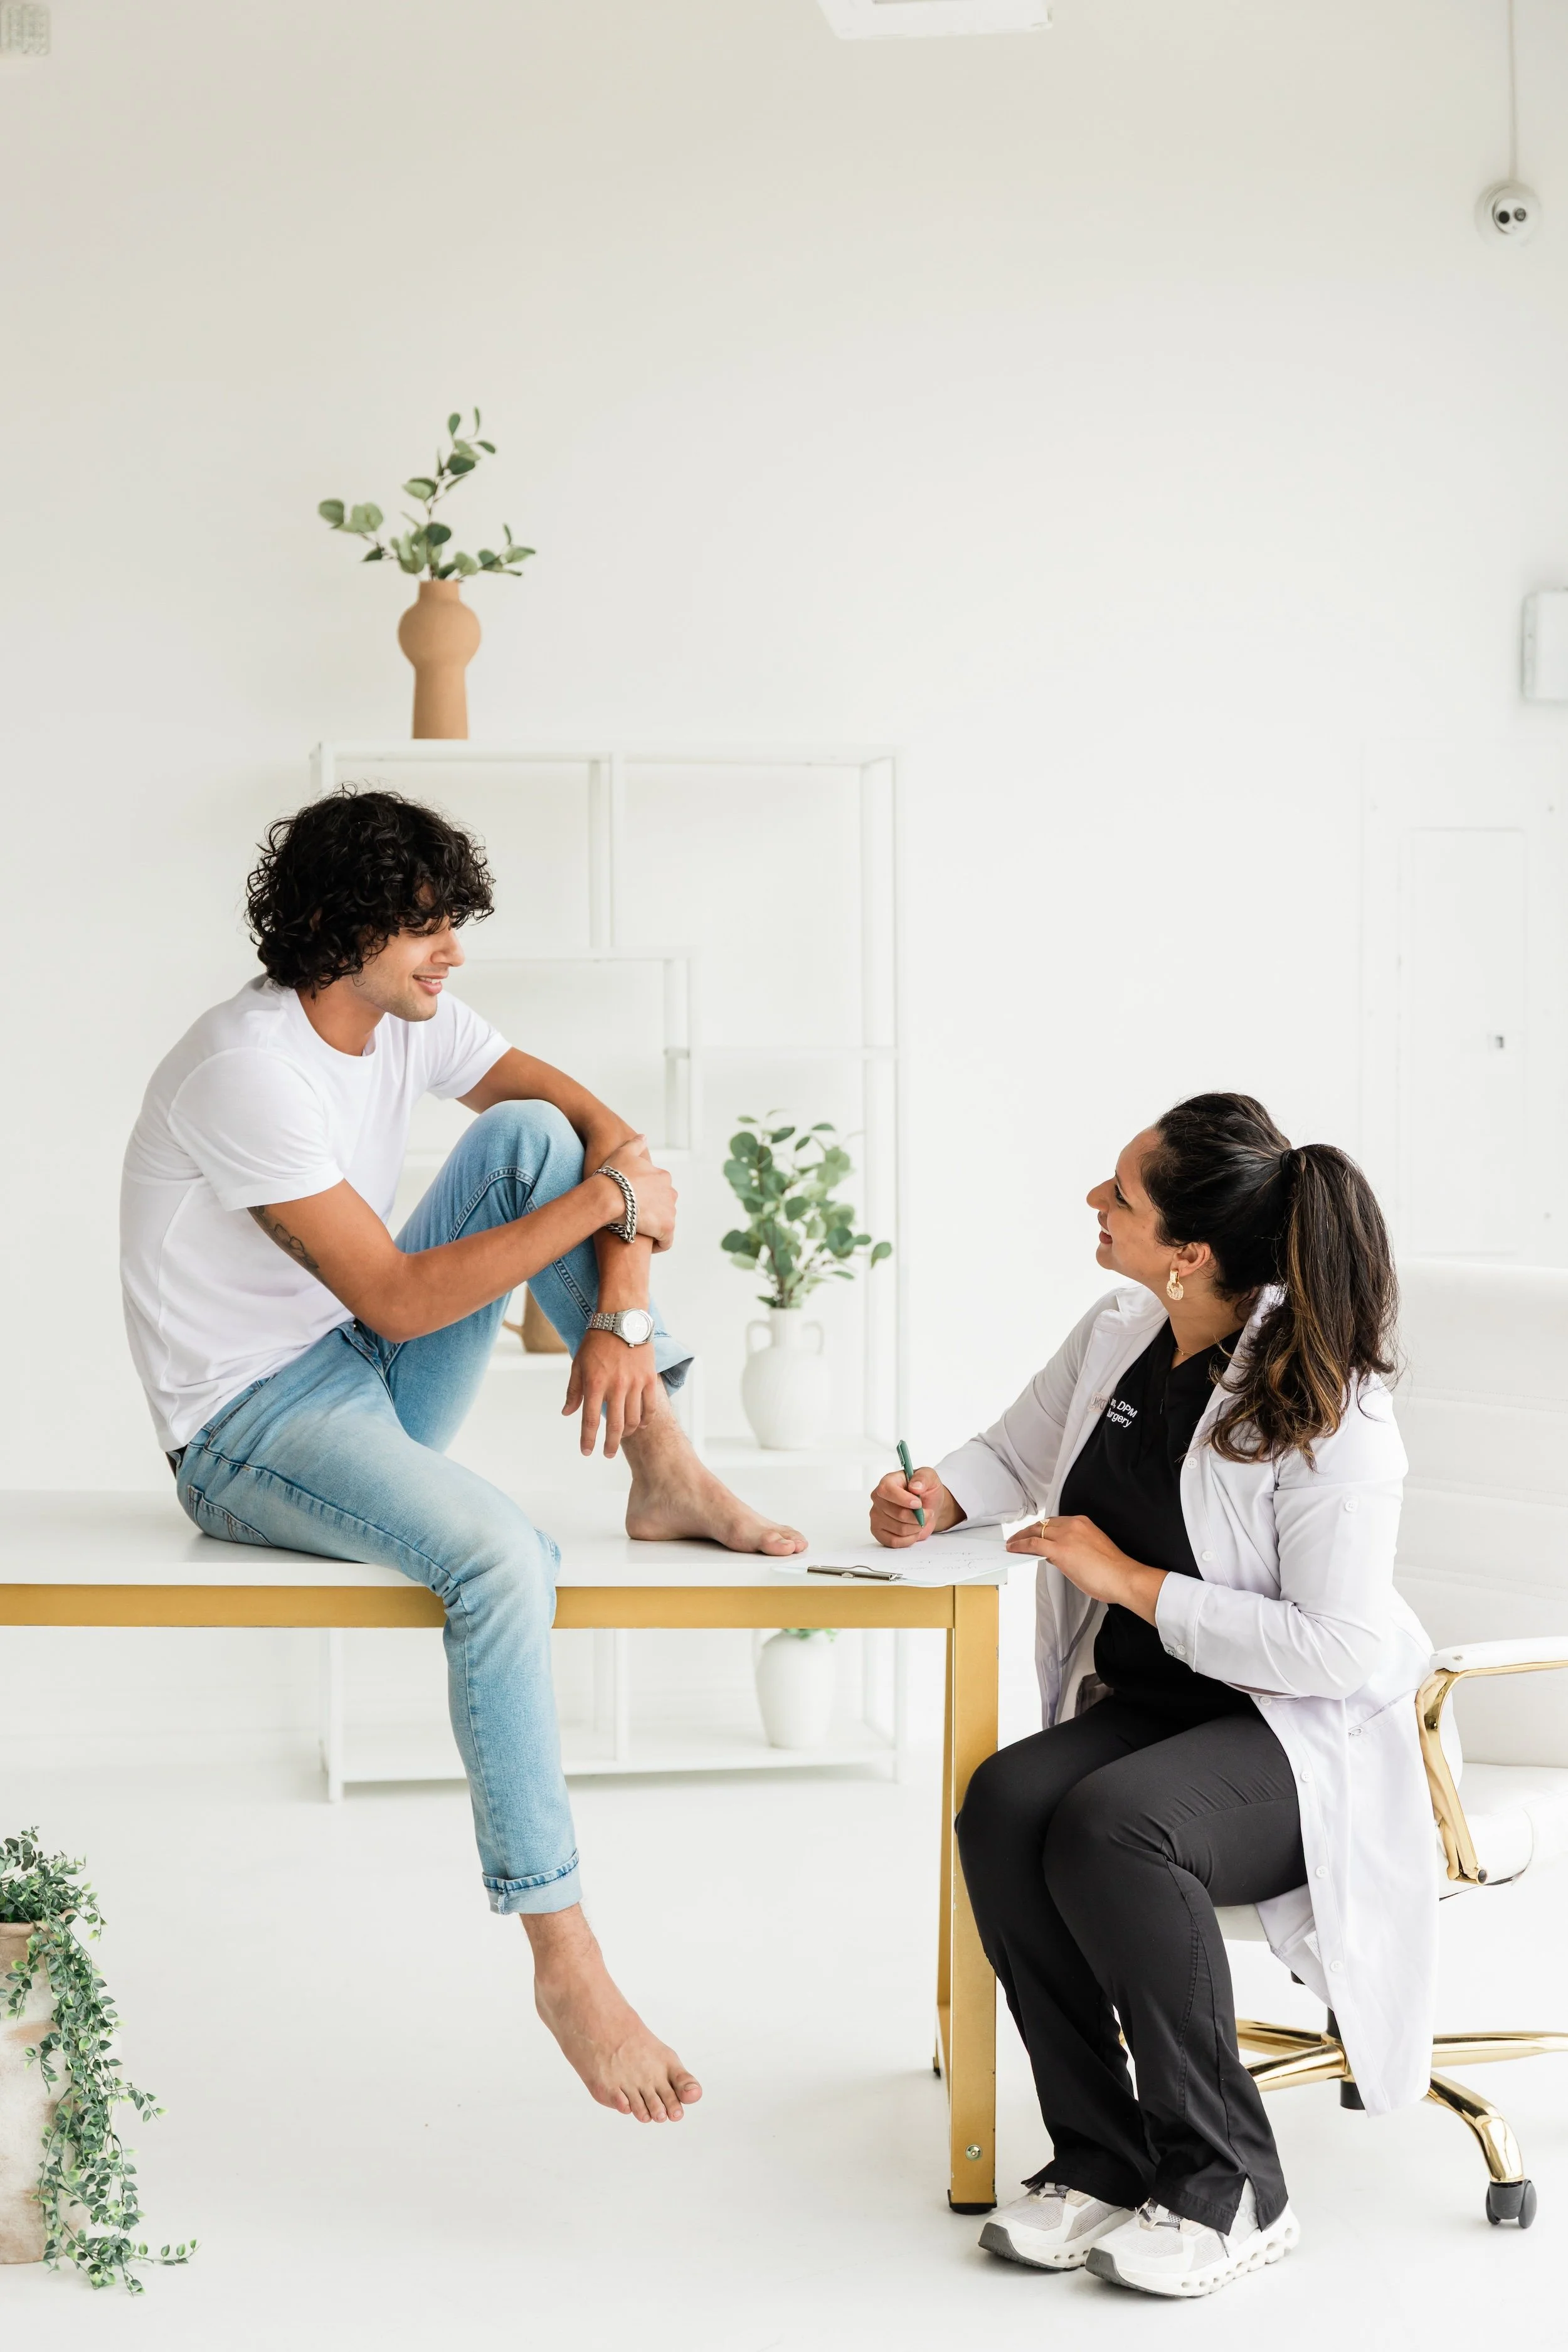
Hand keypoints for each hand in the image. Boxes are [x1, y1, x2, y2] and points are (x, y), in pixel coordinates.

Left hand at [564, 1331, 662, 1457]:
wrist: (623, 1319)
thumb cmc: (597, 1340)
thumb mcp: (578, 1364)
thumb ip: (574, 1391)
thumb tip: (567, 1413)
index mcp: (595, 1383)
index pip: (589, 1420)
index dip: (587, 1439)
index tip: (586, 1452)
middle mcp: (616, 1386)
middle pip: (614, 1425)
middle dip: (610, 1444)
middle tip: (607, 1454)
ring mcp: (635, 1383)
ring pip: (633, 1419)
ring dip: (626, 1433)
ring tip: (621, 1436)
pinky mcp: (649, 1379)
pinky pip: (649, 1407)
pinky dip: (644, 1420)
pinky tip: (639, 1425)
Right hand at [599, 1135, 676, 1253]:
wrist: (608, 1195)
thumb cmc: (612, 1175)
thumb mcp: (623, 1152)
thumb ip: (636, 1144)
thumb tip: (644, 1137)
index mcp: (663, 1176)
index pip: (660, 1190)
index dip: (647, 1198)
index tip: (634, 1204)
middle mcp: (671, 1192)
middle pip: (664, 1206)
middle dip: (652, 1212)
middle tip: (634, 1218)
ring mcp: (670, 1210)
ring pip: (665, 1222)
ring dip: (654, 1227)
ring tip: (637, 1232)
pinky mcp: (667, 1228)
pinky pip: (666, 1241)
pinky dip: (659, 1244)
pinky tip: (646, 1246)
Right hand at [868, 1466, 963, 1548]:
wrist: (927, 1506)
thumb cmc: (926, 1490)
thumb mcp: (930, 1477)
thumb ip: (923, 1478)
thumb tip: (915, 1487)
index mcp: (888, 1482)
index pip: (886, 1490)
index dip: (903, 1499)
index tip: (918, 1504)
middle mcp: (878, 1499)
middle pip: (898, 1514)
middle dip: (918, 1517)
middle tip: (928, 1513)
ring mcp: (876, 1516)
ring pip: (899, 1529)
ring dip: (916, 1527)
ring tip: (921, 1521)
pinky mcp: (878, 1532)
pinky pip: (894, 1541)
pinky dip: (909, 1539)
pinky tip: (913, 1531)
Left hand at [1005, 1514, 1166, 1622]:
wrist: (1123, 1576)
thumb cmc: (1114, 1570)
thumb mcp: (1093, 1551)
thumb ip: (1075, 1548)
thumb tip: (1059, 1555)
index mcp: (1083, 1523)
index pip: (1056, 1522)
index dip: (1042, 1529)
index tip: (1034, 1533)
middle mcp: (1073, 1525)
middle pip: (1043, 1524)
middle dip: (1028, 1530)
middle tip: (1018, 1537)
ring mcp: (1065, 1536)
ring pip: (1035, 1531)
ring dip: (1021, 1537)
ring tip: (1012, 1543)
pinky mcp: (1059, 1550)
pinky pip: (1033, 1543)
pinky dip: (1020, 1545)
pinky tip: (1014, 1548)